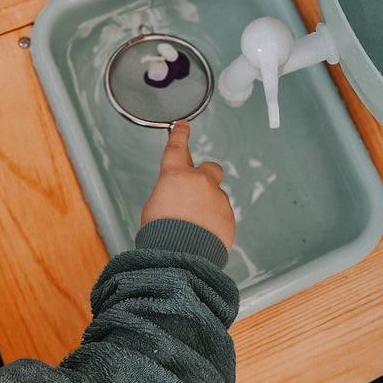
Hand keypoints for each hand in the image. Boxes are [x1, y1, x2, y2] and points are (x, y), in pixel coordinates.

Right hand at [140, 121, 235, 251]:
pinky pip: (222, 215)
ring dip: (208, 206)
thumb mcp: (153, 207)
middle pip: (210, 168)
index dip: (180, 135)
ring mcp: (217, 198)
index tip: (183, 126)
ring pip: (216, 196)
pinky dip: (214, 223)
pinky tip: (203, 236)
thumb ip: (168, 194)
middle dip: (205, 175)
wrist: (181, 256)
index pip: (177, 147)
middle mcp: (200, 182)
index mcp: (176, 176)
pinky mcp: (228, 216)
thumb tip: (177, 196)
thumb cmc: (162, 233)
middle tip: (197, 189)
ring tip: (194, 227)